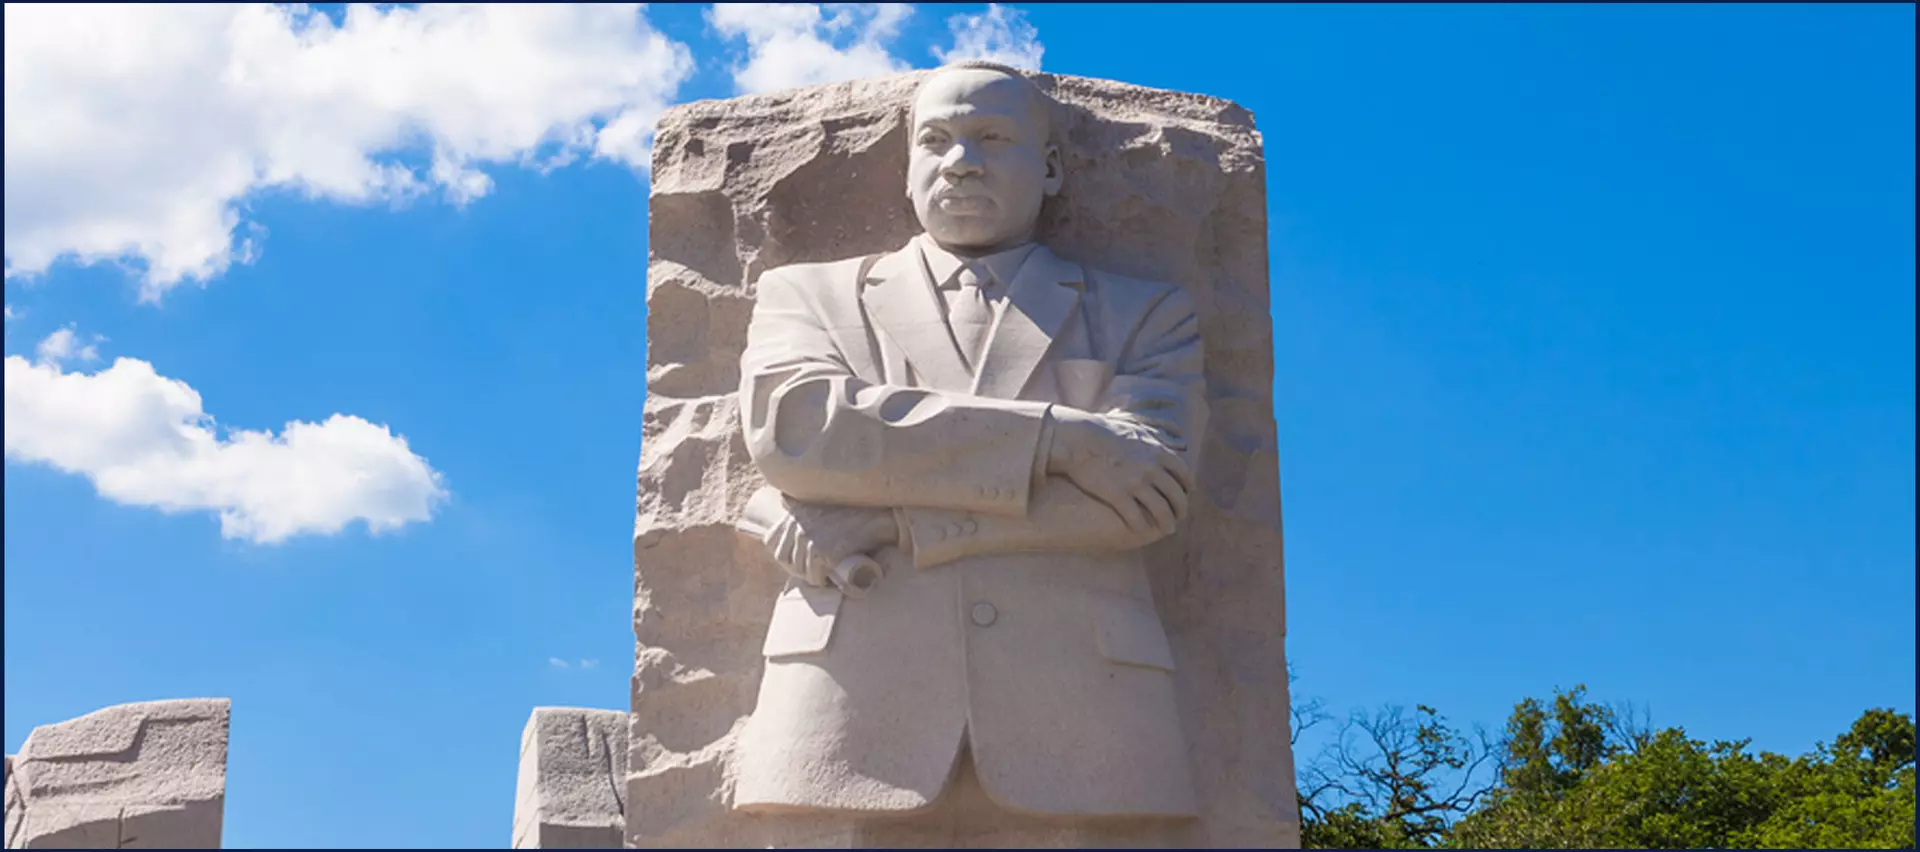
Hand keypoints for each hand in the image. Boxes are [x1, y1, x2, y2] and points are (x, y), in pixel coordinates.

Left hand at [764, 501, 898, 586]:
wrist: (874, 517)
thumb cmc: (850, 511)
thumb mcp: (818, 501)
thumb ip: (798, 500)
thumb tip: (783, 498)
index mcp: (792, 516)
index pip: (776, 546)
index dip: (787, 559)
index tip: (802, 562)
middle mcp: (797, 528)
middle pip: (788, 561)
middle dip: (800, 570)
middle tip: (817, 572)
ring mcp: (810, 540)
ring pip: (802, 571)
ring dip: (813, 577)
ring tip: (825, 576)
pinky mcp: (824, 553)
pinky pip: (815, 576)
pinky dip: (822, 581)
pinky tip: (830, 579)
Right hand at [1046, 407, 1192, 534]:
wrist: (1079, 439)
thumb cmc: (1105, 430)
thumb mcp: (1138, 424)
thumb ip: (1160, 430)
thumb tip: (1179, 435)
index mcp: (1158, 452)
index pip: (1184, 474)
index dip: (1187, 488)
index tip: (1186, 495)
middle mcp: (1151, 468)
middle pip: (1176, 495)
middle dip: (1181, 510)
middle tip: (1179, 517)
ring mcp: (1135, 482)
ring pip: (1161, 510)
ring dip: (1167, 523)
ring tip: (1167, 530)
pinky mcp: (1118, 494)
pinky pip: (1136, 517)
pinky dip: (1143, 527)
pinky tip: (1143, 531)